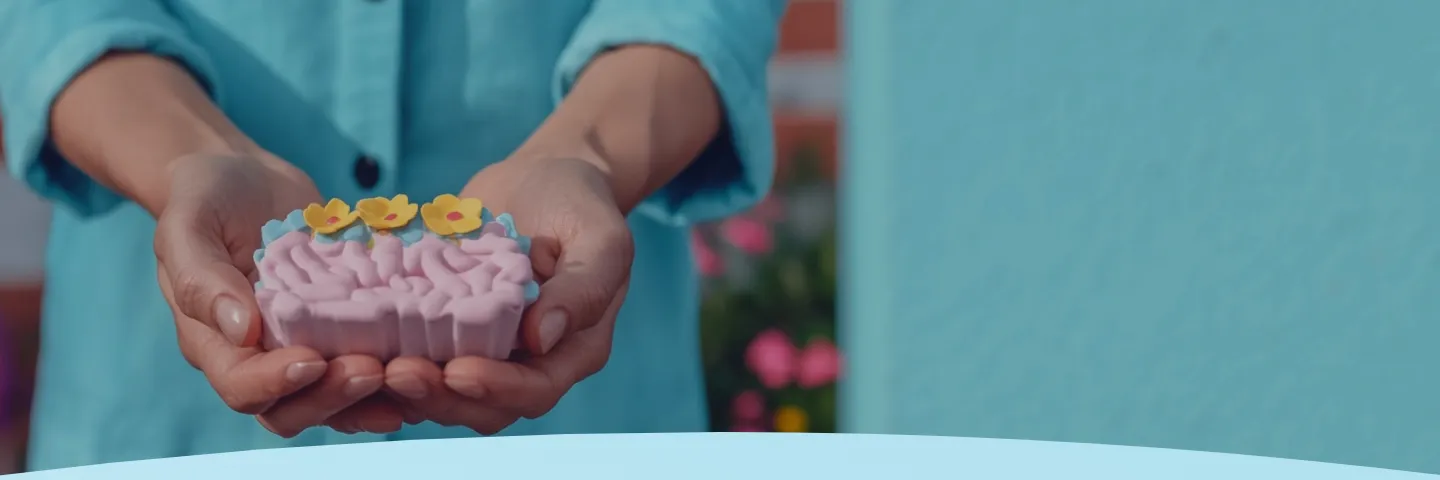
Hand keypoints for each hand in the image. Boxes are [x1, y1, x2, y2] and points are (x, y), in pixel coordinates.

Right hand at [153, 154, 405, 435]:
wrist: (244, 178)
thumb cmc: (205, 198)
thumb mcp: (188, 227)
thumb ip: (201, 279)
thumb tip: (242, 331)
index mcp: (214, 342)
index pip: (241, 386)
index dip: (275, 383)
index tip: (311, 360)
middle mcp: (260, 358)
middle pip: (292, 408)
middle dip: (334, 396)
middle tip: (373, 369)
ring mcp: (304, 347)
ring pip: (336, 398)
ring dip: (372, 395)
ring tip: (410, 374)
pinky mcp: (342, 331)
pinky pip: (367, 363)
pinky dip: (396, 370)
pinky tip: (431, 359)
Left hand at [383, 156, 633, 433]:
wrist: (543, 177)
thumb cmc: (580, 204)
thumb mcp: (601, 239)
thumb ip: (582, 289)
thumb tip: (540, 338)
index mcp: (573, 349)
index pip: (535, 389)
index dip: (495, 389)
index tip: (456, 370)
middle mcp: (528, 362)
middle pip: (482, 405)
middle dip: (438, 395)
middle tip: (396, 371)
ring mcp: (486, 349)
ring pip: (443, 391)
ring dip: (406, 386)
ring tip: (369, 362)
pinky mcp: (448, 331)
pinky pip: (418, 356)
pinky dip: (388, 355)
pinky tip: (355, 338)